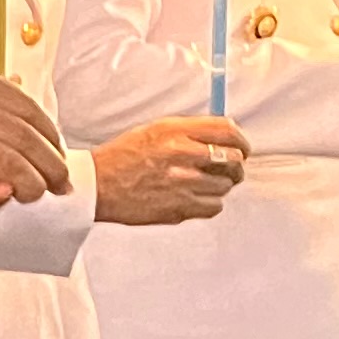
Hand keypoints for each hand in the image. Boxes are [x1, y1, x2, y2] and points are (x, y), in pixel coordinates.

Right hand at [0, 66, 71, 217]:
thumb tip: (13, 108)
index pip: (29, 109)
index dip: (50, 134)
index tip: (56, 149)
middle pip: (30, 138)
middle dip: (52, 163)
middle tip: (61, 181)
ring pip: (14, 164)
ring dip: (32, 183)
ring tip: (36, 193)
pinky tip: (1, 198)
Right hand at [93, 115, 247, 226]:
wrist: (96, 186)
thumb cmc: (121, 158)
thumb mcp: (153, 131)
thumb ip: (189, 132)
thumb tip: (225, 136)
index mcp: (174, 131)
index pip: (228, 130)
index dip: (241, 141)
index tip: (241, 148)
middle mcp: (182, 154)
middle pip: (234, 159)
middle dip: (235, 165)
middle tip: (225, 169)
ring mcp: (183, 183)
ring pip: (226, 185)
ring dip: (218, 185)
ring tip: (197, 183)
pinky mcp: (181, 208)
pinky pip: (214, 206)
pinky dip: (208, 203)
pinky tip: (190, 197)